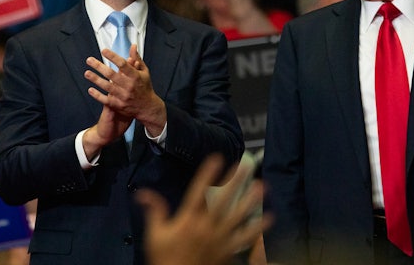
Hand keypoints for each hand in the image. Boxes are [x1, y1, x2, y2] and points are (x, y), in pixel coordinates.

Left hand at [84, 45, 165, 137]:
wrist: (148, 107)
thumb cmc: (145, 87)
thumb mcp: (144, 72)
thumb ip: (136, 59)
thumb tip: (132, 46)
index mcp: (135, 76)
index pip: (122, 64)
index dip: (113, 56)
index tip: (104, 51)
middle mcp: (129, 86)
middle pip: (111, 74)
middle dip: (99, 66)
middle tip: (89, 60)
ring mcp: (123, 96)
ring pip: (107, 87)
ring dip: (95, 79)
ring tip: (87, 73)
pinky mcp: (119, 105)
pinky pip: (106, 100)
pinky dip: (97, 95)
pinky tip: (90, 89)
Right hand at [138, 154, 270, 264]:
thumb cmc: (165, 259)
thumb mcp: (155, 235)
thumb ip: (154, 211)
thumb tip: (143, 192)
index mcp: (188, 220)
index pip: (199, 192)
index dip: (208, 174)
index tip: (217, 158)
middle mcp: (206, 226)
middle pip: (223, 200)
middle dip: (235, 181)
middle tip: (247, 166)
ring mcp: (219, 239)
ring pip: (238, 216)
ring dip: (251, 201)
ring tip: (262, 186)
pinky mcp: (227, 251)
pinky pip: (245, 238)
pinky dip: (258, 228)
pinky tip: (270, 218)